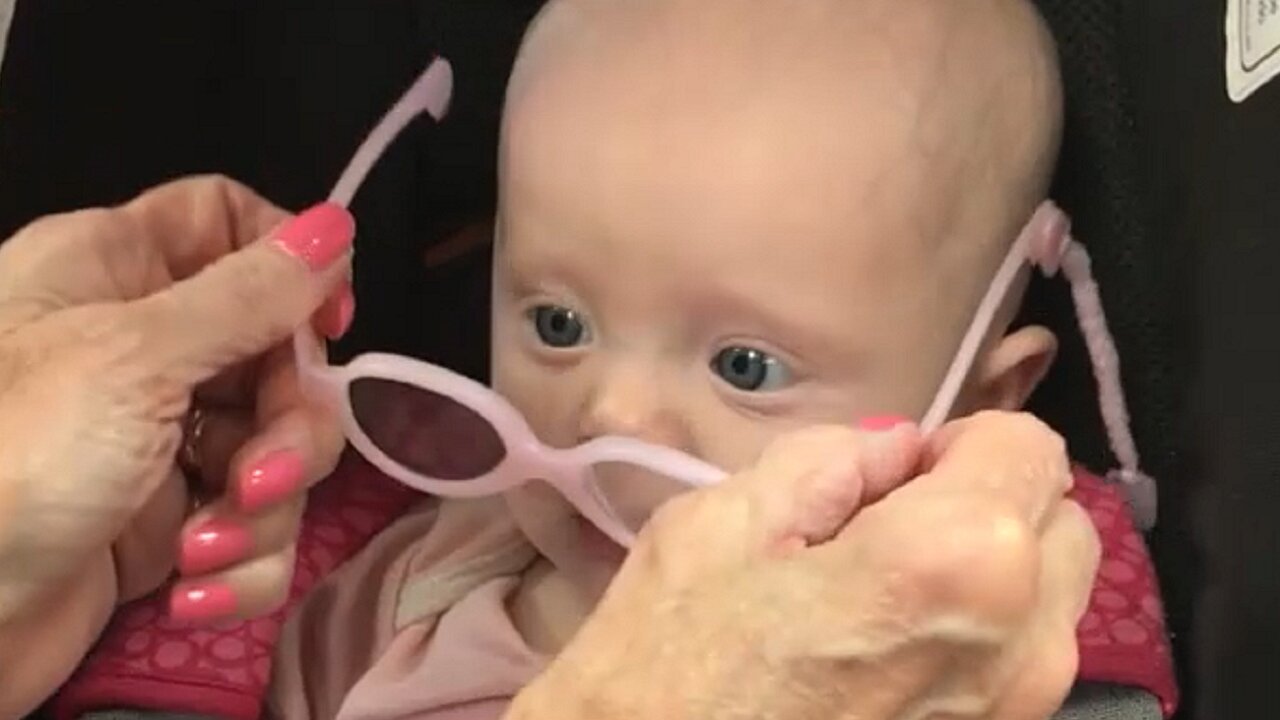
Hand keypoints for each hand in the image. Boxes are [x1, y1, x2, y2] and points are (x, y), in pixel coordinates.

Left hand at [0, 176, 353, 714]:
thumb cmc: (13, 457)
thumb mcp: (136, 358)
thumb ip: (249, 293)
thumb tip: (336, 222)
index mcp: (114, 270)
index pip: (227, 222)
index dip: (289, 265)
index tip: (325, 328)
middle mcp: (142, 346)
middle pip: (276, 352)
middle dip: (288, 428)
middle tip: (258, 479)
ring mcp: (156, 440)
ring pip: (275, 449)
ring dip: (260, 511)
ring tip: (201, 551)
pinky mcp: (167, 525)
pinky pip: (251, 527)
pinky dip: (238, 565)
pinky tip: (193, 594)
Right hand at [512, 412, 1099, 719]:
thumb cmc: (669, 665)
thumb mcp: (723, 520)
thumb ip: (831, 458)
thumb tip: (896, 448)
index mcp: (955, 558)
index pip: (1026, 444)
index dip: (953, 442)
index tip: (890, 474)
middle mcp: (1018, 642)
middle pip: (1061, 518)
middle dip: (988, 498)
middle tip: (886, 523)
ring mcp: (1016, 711)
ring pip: (1052, 593)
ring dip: (990, 565)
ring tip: (882, 589)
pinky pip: (1019, 657)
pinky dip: (978, 628)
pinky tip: (884, 643)